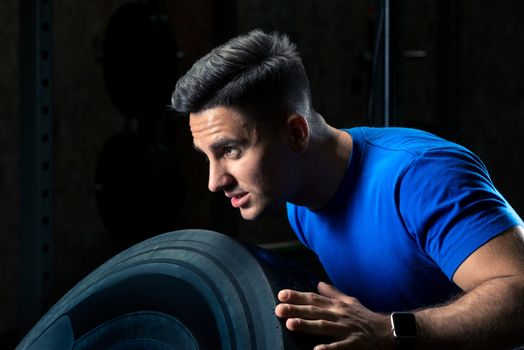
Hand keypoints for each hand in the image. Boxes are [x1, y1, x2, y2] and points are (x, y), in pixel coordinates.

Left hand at [275, 282, 392, 349]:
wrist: (388, 330)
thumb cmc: (365, 317)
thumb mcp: (349, 302)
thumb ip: (333, 294)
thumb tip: (319, 283)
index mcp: (337, 306)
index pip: (314, 299)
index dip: (297, 296)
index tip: (281, 295)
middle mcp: (339, 315)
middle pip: (315, 311)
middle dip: (296, 309)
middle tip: (278, 309)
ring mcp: (346, 329)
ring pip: (324, 326)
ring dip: (307, 325)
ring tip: (290, 324)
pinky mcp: (354, 343)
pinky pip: (340, 346)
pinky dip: (329, 348)